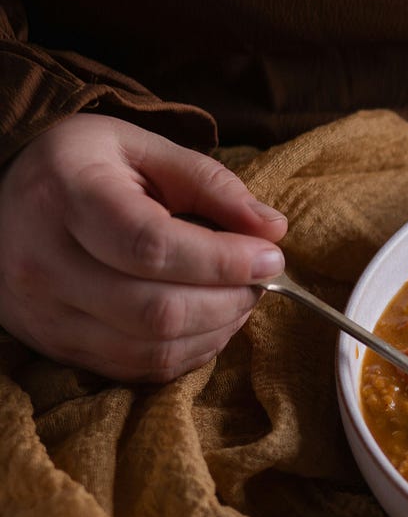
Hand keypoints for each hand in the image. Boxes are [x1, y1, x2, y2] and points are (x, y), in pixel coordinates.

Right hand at [0, 114, 286, 380]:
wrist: (2, 201)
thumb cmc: (82, 168)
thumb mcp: (141, 148)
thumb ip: (209, 183)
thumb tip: (272, 228)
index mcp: (67, 197)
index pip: (153, 246)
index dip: (224, 260)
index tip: (270, 255)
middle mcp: (44, 263)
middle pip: (156, 310)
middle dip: (229, 300)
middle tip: (259, 279)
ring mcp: (46, 314)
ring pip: (152, 349)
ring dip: (217, 330)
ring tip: (238, 297)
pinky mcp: (57, 347)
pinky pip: (139, 369)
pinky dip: (190, 352)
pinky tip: (208, 321)